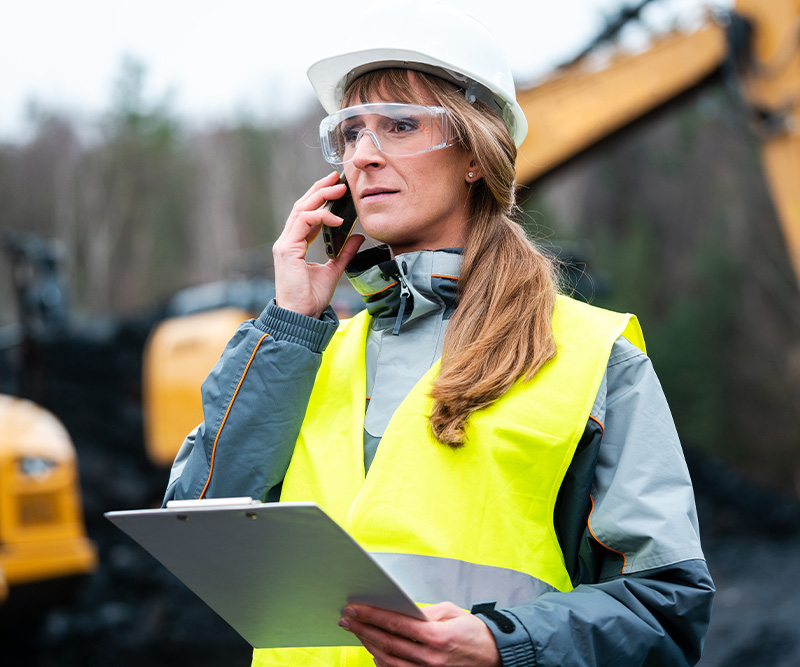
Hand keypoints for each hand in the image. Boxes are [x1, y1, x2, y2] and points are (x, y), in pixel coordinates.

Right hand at [273, 171, 363, 317]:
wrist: (300, 316)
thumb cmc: (311, 298)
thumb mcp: (334, 270)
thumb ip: (345, 253)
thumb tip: (358, 236)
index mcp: (296, 244)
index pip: (307, 214)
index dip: (320, 198)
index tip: (336, 187)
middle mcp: (288, 241)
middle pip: (302, 206)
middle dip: (320, 189)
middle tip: (337, 178)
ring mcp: (285, 244)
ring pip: (301, 209)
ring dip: (320, 196)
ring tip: (338, 188)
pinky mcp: (287, 249)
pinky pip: (303, 222)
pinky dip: (320, 216)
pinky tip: (337, 218)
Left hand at [339, 602, 500, 666]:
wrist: (495, 656)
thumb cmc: (474, 633)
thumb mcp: (451, 612)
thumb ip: (424, 612)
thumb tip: (401, 610)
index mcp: (436, 635)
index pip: (395, 623)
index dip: (371, 615)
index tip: (354, 608)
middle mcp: (430, 657)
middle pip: (386, 643)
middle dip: (363, 629)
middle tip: (346, 619)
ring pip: (388, 661)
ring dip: (369, 646)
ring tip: (357, 632)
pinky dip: (382, 663)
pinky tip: (374, 652)